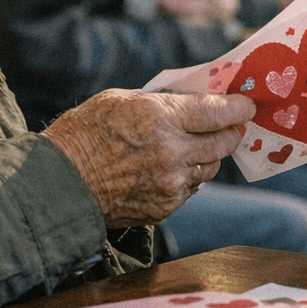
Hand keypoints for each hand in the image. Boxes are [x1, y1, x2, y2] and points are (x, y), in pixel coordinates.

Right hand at [42, 89, 252, 226]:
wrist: (59, 185)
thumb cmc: (83, 134)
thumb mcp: (120, 100)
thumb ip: (159, 101)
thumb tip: (189, 100)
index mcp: (160, 118)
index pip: (216, 113)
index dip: (237, 108)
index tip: (247, 105)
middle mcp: (172, 152)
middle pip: (222, 143)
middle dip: (231, 131)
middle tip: (233, 125)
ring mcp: (170, 183)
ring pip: (209, 169)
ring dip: (208, 156)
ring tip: (198, 146)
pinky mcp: (164, 207)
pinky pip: (190, 189)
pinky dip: (188, 177)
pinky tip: (173, 168)